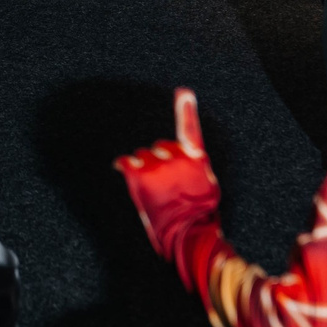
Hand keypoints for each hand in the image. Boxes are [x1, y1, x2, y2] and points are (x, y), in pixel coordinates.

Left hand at [113, 88, 223, 288]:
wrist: (189, 234)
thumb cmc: (199, 215)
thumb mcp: (206, 186)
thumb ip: (194, 168)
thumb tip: (186, 160)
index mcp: (196, 158)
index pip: (190, 129)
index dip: (185, 110)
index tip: (184, 92)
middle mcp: (177, 157)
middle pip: (160, 146)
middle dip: (158, 160)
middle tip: (162, 183)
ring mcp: (158, 166)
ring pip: (143, 156)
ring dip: (143, 167)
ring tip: (152, 189)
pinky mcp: (141, 177)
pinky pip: (125, 162)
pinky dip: (122, 166)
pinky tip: (121, 170)